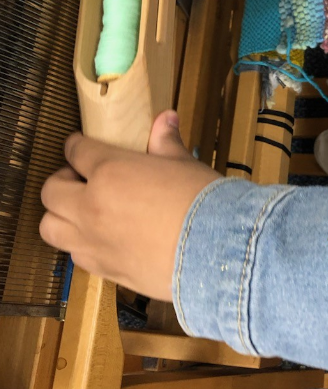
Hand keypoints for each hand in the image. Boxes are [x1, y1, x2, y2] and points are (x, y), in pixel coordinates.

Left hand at [40, 111, 220, 301]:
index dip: (77, 146)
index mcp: (109, 172)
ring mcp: (93, 241)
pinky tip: (102, 238)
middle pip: (51, 191)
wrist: (216, 251)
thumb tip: (165, 119)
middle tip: (81, 180)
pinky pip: (74, 255)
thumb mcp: (183, 164)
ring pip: (50, 227)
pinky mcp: (103, 269)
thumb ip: (165, 142)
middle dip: (62, 181)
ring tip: (83, 211)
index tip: (80, 146)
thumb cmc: (201, 202)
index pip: (76, 152)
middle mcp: (91, 206)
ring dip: (61, 216)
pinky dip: (80, 244)